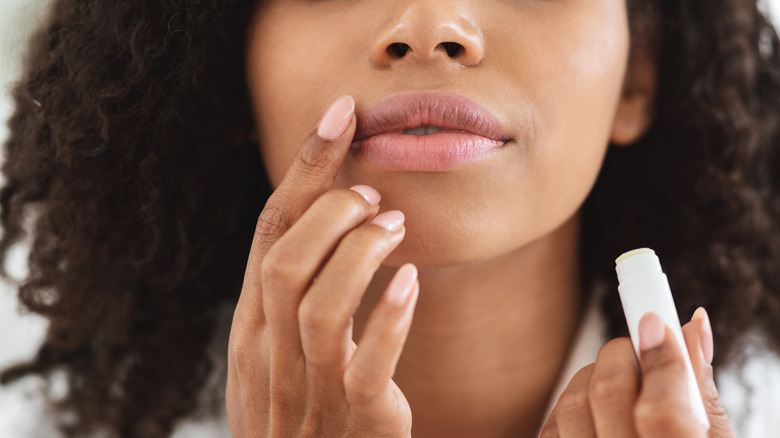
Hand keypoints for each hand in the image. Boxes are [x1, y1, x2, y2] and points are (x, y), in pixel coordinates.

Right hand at [226, 95, 417, 437]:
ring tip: (395, 227)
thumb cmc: (301, 417)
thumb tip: (325, 226)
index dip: (304, 168)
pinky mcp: (357, 422)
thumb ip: (289, 299)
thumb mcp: (278, 355)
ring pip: (318, 306)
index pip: (269, 234)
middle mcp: (269, 355)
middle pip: (284, 261)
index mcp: (252, 330)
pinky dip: (390, 319)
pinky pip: (366, 367)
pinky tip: (412, 282)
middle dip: (329, 211)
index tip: (340, 114)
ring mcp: (309, 391)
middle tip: (372, 195)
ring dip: (359, 254)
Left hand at [540, 308, 734, 436]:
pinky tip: (595, 412)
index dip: (660, 360)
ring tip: (621, 385)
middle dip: (624, 356)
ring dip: (595, 379)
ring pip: (572, 403)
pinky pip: (551, 425)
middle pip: (609, 394)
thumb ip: (698, 391)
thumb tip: (692, 324)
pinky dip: (571, 406)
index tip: (656, 320)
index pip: (663, 412)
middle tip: (641, 348)